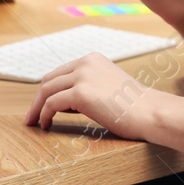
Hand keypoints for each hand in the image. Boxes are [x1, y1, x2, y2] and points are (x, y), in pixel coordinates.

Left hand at [24, 52, 168, 139]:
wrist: (150, 112)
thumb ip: (88, 88)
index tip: (41, 105)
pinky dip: (43, 115)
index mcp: (92, 59)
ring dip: (37, 108)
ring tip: (35, 123)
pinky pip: (51, 104)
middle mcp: (85, 63)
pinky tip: (45, 125)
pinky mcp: (80, 93)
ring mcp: (82, 76)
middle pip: (49, 79)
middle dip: (38, 99)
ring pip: (46, 91)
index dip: (48, 90)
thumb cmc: (134, 107)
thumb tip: (63, 102)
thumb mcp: (109, 87)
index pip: (60, 72)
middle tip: (32, 116)